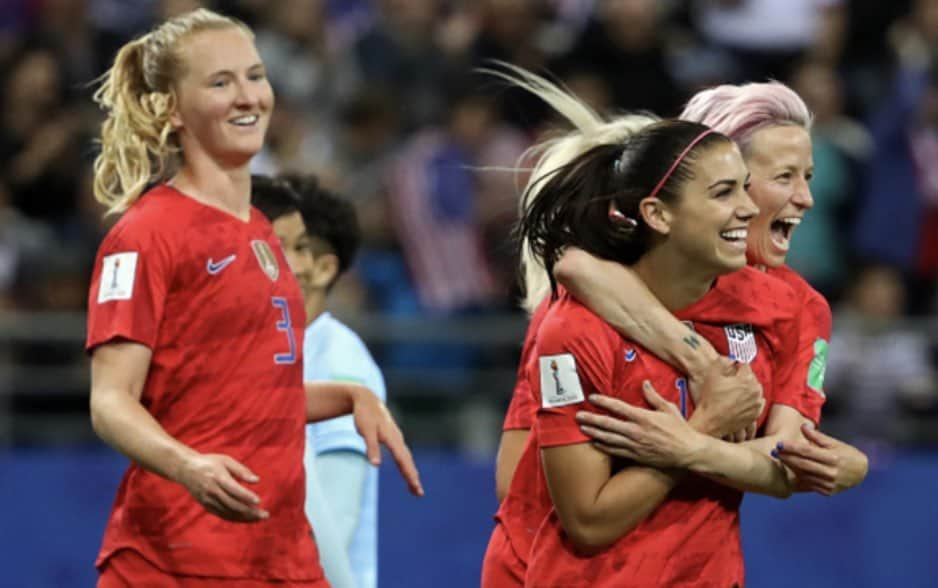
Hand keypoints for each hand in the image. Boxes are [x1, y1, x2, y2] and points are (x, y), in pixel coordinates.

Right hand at [176, 453, 267, 522]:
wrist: (186, 469)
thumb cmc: (210, 462)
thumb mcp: (226, 460)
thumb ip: (242, 470)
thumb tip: (257, 480)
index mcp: (218, 477)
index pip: (234, 490)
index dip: (246, 496)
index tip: (259, 501)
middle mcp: (212, 491)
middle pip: (233, 504)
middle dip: (250, 511)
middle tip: (265, 514)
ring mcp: (209, 500)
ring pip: (228, 513)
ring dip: (245, 517)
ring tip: (259, 518)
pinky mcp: (207, 506)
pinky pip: (223, 515)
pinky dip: (236, 518)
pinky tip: (247, 518)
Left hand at [351, 388, 423, 496]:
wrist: (367, 398)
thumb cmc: (365, 415)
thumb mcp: (366, 431)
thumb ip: (371, 448)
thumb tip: (376, 465)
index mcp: (392, 438)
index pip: (403, 460)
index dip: (410, 474)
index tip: (416, 487)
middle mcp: (397, 439)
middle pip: (407, 461)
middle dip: (413, 477)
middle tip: (419, 493)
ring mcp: (396, 438)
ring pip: (406, 458)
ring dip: (411, 473)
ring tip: (415, 488)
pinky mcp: (393, 438)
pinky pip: (402, 454)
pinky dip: (406, 465)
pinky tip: (407, 471)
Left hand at [576, 381, 703, 467]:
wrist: (688, 452)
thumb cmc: (680, 429)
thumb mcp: (668, 408)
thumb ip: (653, 396)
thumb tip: (644, 383)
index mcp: (643, 417)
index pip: (618, 407)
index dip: (603, 402)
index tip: (592, 398)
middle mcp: (636, 431)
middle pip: (608, 424)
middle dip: (591, 419)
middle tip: (578, 416)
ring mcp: (635, 445)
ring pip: (609, 439)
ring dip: (594, 433)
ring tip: (582, 429)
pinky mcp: (636, 456)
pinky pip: (616, 451)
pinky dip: (604, 447)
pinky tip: (595, 443)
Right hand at [692, 357, 763, 441]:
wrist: (711, 421)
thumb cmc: (710, 399)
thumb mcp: (712, 375)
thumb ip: (722, 361)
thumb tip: (731, 358)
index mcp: (747, 380)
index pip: (745, 366)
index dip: (736, 366)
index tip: (730, 370)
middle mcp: (756, 391)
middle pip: (752, 378)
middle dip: (743, 378)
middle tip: (731, 382)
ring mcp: (757, 404)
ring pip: (755, 391)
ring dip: (747, 389)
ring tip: (734, 393)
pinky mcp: (755, 415)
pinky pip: (756, 403)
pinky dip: (750, 401)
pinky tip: (740, 402)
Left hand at [775, 424, 868, 495]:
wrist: (861, 473)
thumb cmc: (847, 454)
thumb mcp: (835, 443)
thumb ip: (817, 436)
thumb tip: (803, 426)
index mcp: (833, 458)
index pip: (807, 452)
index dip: (792, 448)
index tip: (780, 444)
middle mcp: (831, 472)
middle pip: (803, 464)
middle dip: (787, 457)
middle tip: (775, 451)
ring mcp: (829, 484)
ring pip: (804, 475)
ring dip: (791, 467)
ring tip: (781, 459)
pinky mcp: (827, 492)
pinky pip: (809, 483)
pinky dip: (799, 476)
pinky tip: (792, 469)